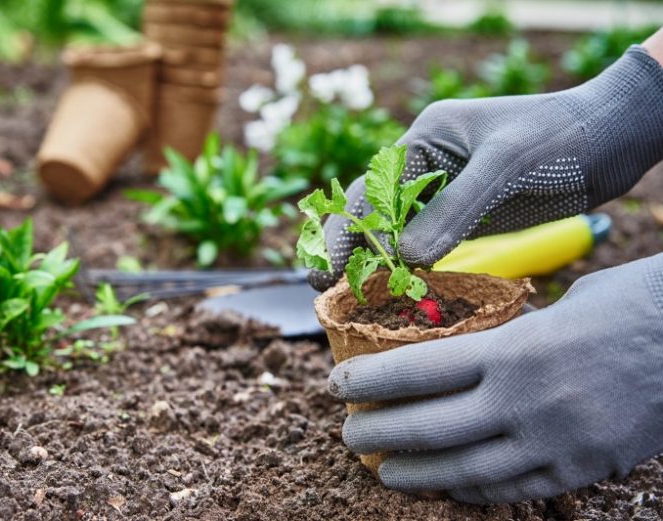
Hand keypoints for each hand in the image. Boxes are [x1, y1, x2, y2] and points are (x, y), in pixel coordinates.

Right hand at [309, 45, 662, 290]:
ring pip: (397, 233)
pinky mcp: (466, 218)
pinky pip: (429, 246)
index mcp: (423, 141)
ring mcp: (445, 194)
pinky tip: (401, 292)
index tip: (327, 268)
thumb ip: (456, 209)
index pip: (370, 190)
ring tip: (353, 300)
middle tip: (324, 289)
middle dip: (348, 249)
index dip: (346, 230)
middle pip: (373, 213)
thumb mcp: (505, 165)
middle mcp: (427, 167)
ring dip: (376, 263)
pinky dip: (411, 269)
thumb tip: (408, 259)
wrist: (611, 138)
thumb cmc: (558, 137)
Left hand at [328, 254, 662, 502]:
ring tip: (384, 471)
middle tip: (349, 435)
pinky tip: (449, 489)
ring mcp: (554, 443)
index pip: (419, 370)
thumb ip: (510, 335)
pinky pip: (514, 490)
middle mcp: (525, 402)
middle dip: (379, 433)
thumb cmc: (630, 306)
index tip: (336, 384)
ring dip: (416, 474)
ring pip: (465, 471)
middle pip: (430, 428)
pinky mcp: (582, 469)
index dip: (369, 380)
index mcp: (514, 349)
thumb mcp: (559, 307)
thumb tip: (473, 351)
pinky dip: (473, 492)